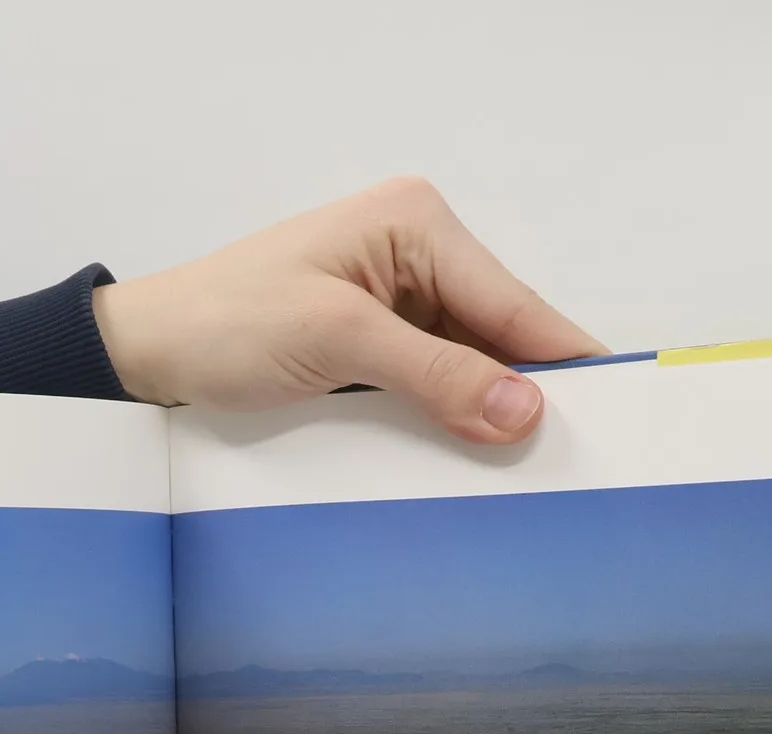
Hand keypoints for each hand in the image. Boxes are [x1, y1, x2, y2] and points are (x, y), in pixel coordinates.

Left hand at [92, 177, 605, 444]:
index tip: (622, 409)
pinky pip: (435, 388)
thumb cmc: (226, 325)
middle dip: (530, 394)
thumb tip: (525, 411)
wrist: (148, 356)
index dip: (565, 361)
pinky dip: (454, 422)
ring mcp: (396, 304)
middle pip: (501, 335)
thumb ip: (436, 375)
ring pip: (472, 368)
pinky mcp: (374, 349)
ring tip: (540, 472)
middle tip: (584, 459)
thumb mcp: (338, 343)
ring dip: (492, 416)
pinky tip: (478, 461)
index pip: (513, 303)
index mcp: (416, 224)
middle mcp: (416, 255)